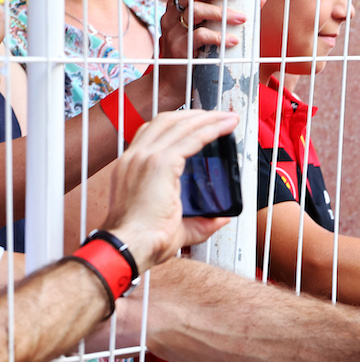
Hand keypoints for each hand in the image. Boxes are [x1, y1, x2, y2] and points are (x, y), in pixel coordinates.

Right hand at [102, 109, 239, 271]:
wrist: (129, 247)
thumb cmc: (145, 241)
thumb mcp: (178, 226)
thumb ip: (201, 221)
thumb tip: (221, 218)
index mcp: (131, 167)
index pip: (154, 133)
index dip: (178, 124)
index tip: (200, 123)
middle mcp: (135, 158)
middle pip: (166, 121)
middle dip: (195, 115)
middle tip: (219, 116)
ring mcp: (145, 158)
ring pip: (179, 125)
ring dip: (207, 118)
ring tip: (228, 117)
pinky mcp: (159, 164)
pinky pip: (190, 139)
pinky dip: (210, 129)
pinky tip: (224, 127)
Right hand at [157, 0, 250, 110]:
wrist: (173, 83)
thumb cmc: (195, 52)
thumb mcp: (210, 28)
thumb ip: (229, 12)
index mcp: (177, 5)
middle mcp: (171, 14)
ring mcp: (173, 32)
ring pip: (194, 12)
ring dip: (221, 12)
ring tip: (243, 18)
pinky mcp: (179, 50)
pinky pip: (198, 37)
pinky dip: (218, 36)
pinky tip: (234, 40)